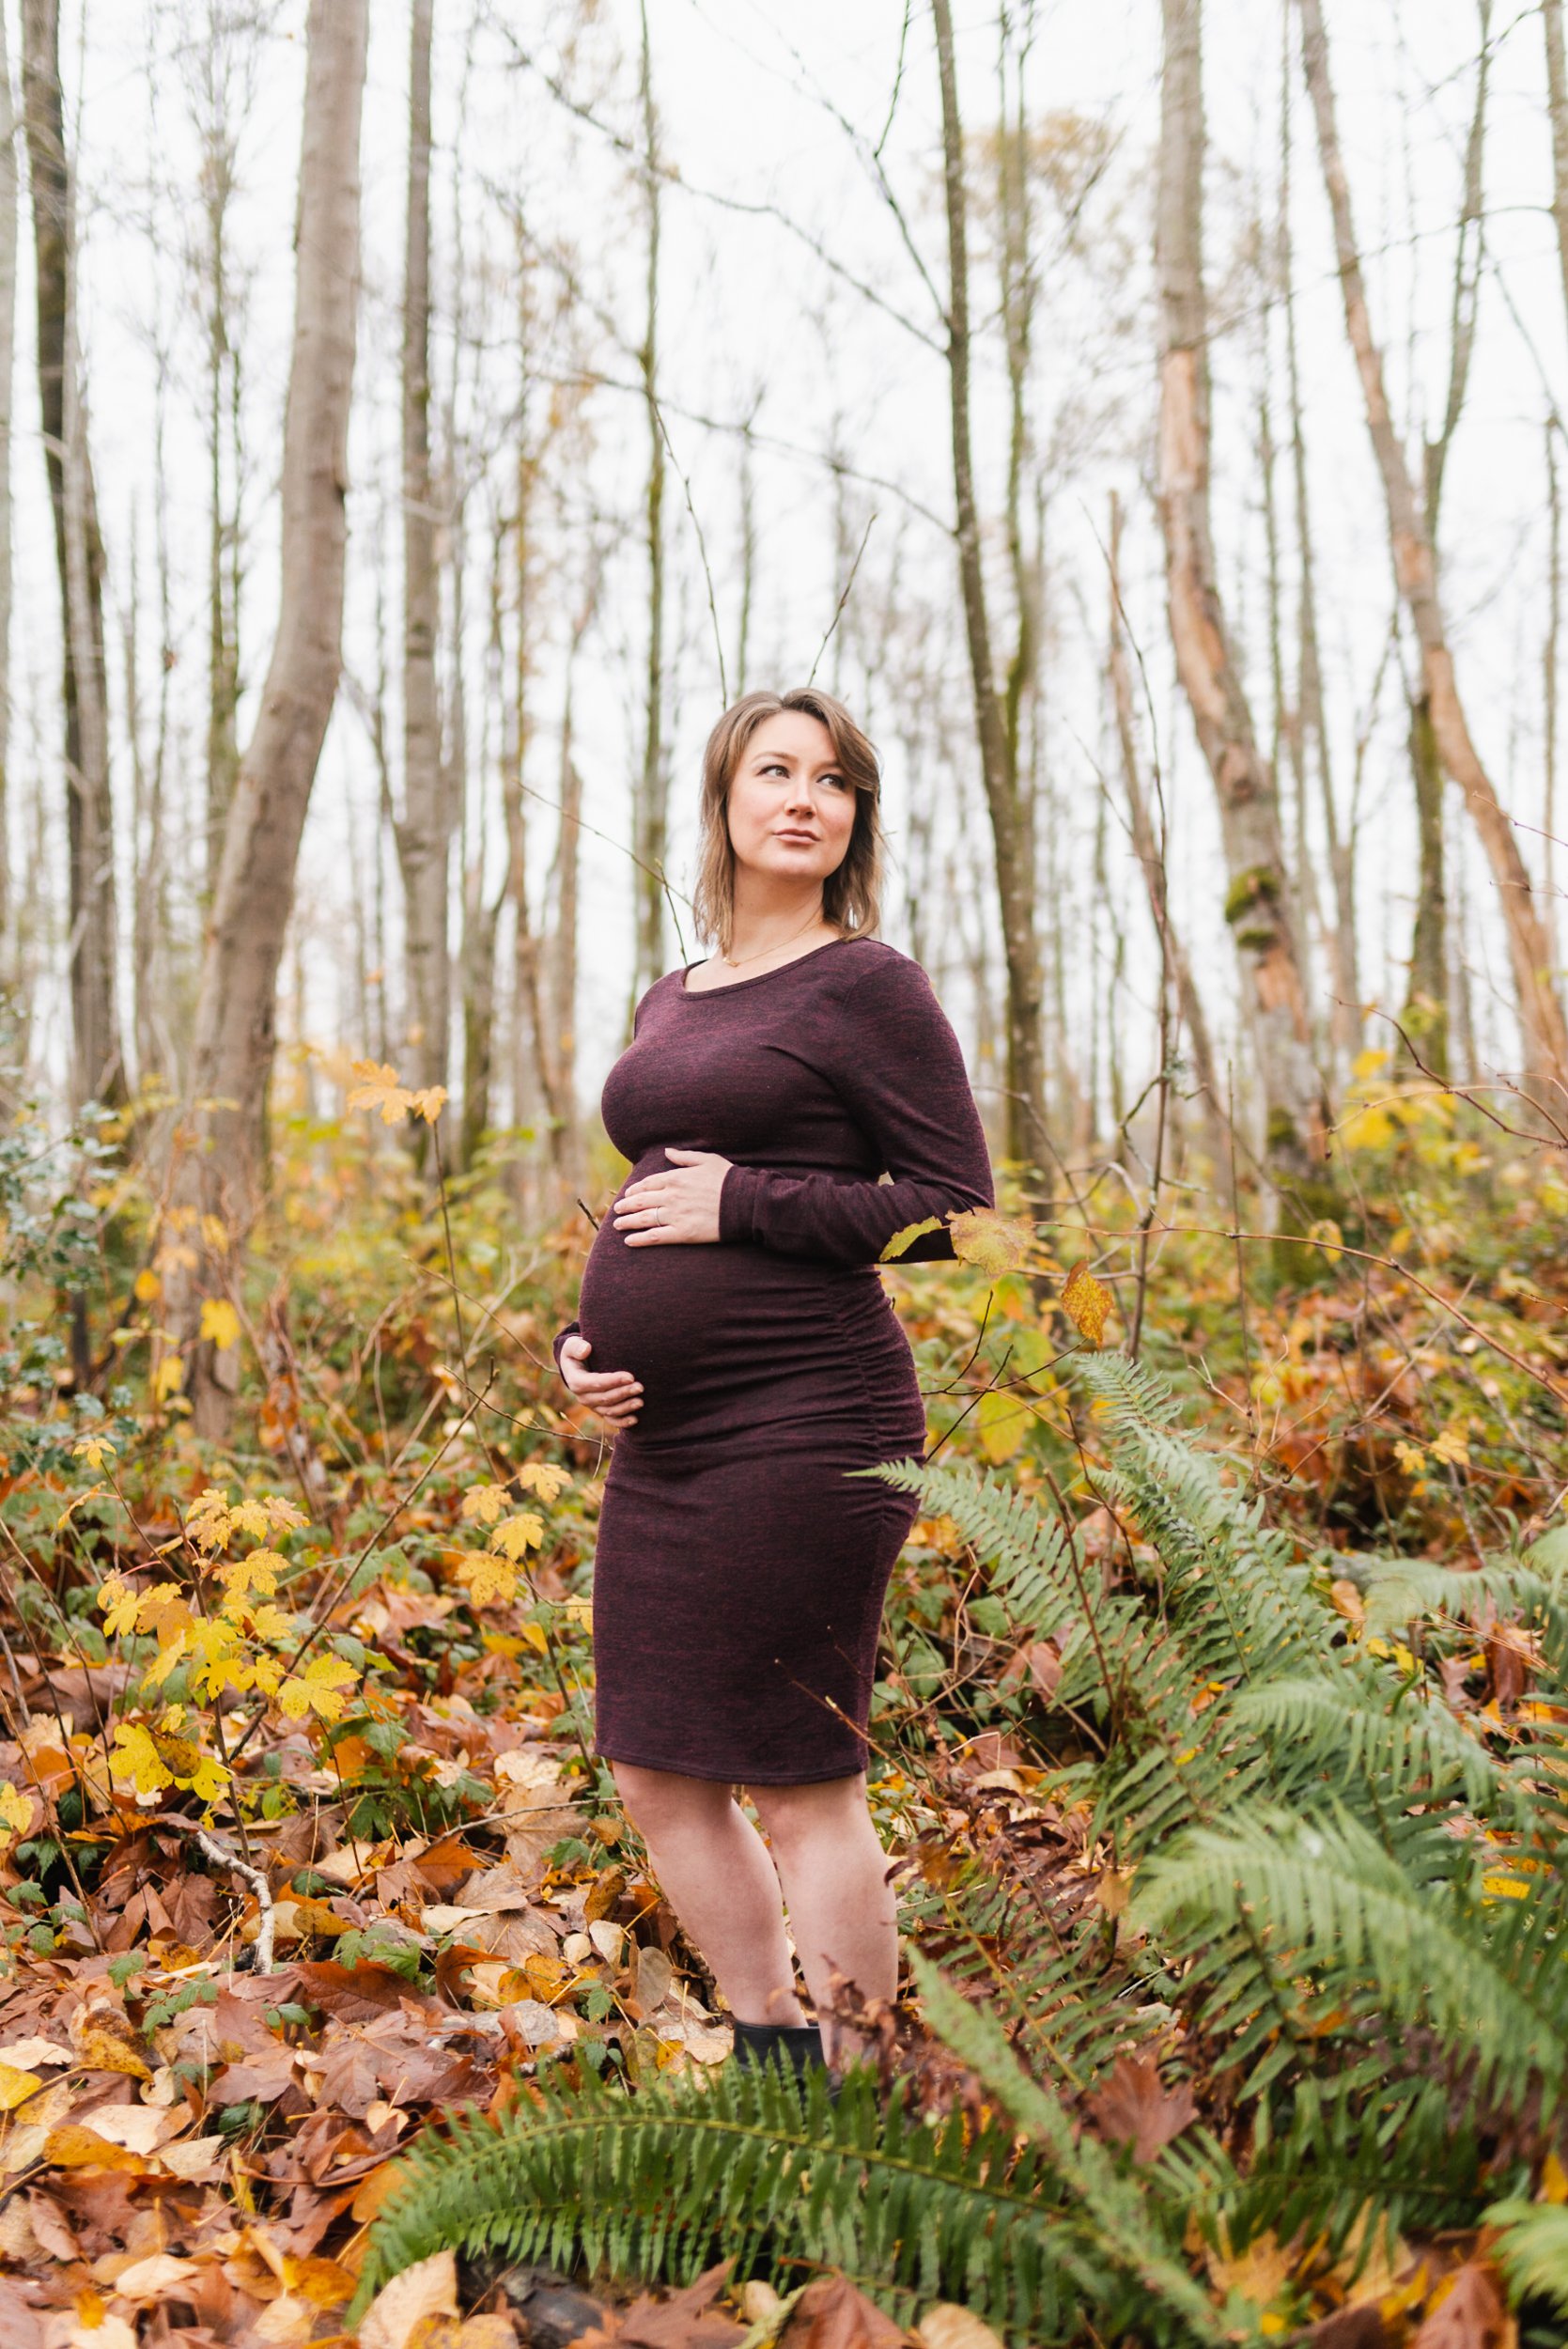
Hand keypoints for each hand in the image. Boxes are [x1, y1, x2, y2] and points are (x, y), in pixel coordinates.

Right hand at [558, 1333, 641, 1427]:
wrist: (577, 1364)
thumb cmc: (577, 1351)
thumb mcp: (571, 1345)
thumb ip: (576, 1346)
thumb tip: (586, 1349)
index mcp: (576, 1381)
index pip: (595, 1383)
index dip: (613, 1381)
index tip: (630, 1376)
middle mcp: (583, 1397)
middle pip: (605, 1398)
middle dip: (623, 1393)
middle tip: (640, 1387)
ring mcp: (592, 1405)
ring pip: (609, 1410)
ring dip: (626, 1407)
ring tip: (641, 1402)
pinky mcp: (600, 1410)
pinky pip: (611, 1419)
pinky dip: (622, 1422)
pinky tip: (635, 1419)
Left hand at [612, 1147, 730, 1245]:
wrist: (745, 1203)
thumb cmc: (728, 1179)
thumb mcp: (707, 1160)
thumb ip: (684, 1157)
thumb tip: (667, 1152)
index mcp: (676, 1178)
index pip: (648, 1184)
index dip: (635, 1189)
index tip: (628, 1194)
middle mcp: (671, 1196)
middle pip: (641, 1201)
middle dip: (626, 1206)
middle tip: (617, 1211)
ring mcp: (675, 1215)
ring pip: (643, 1219)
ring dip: (627, 1222)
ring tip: (618, 1226)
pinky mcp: (682, 1233)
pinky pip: (655, 1237)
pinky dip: (640, 1239)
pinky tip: (629, 1241)